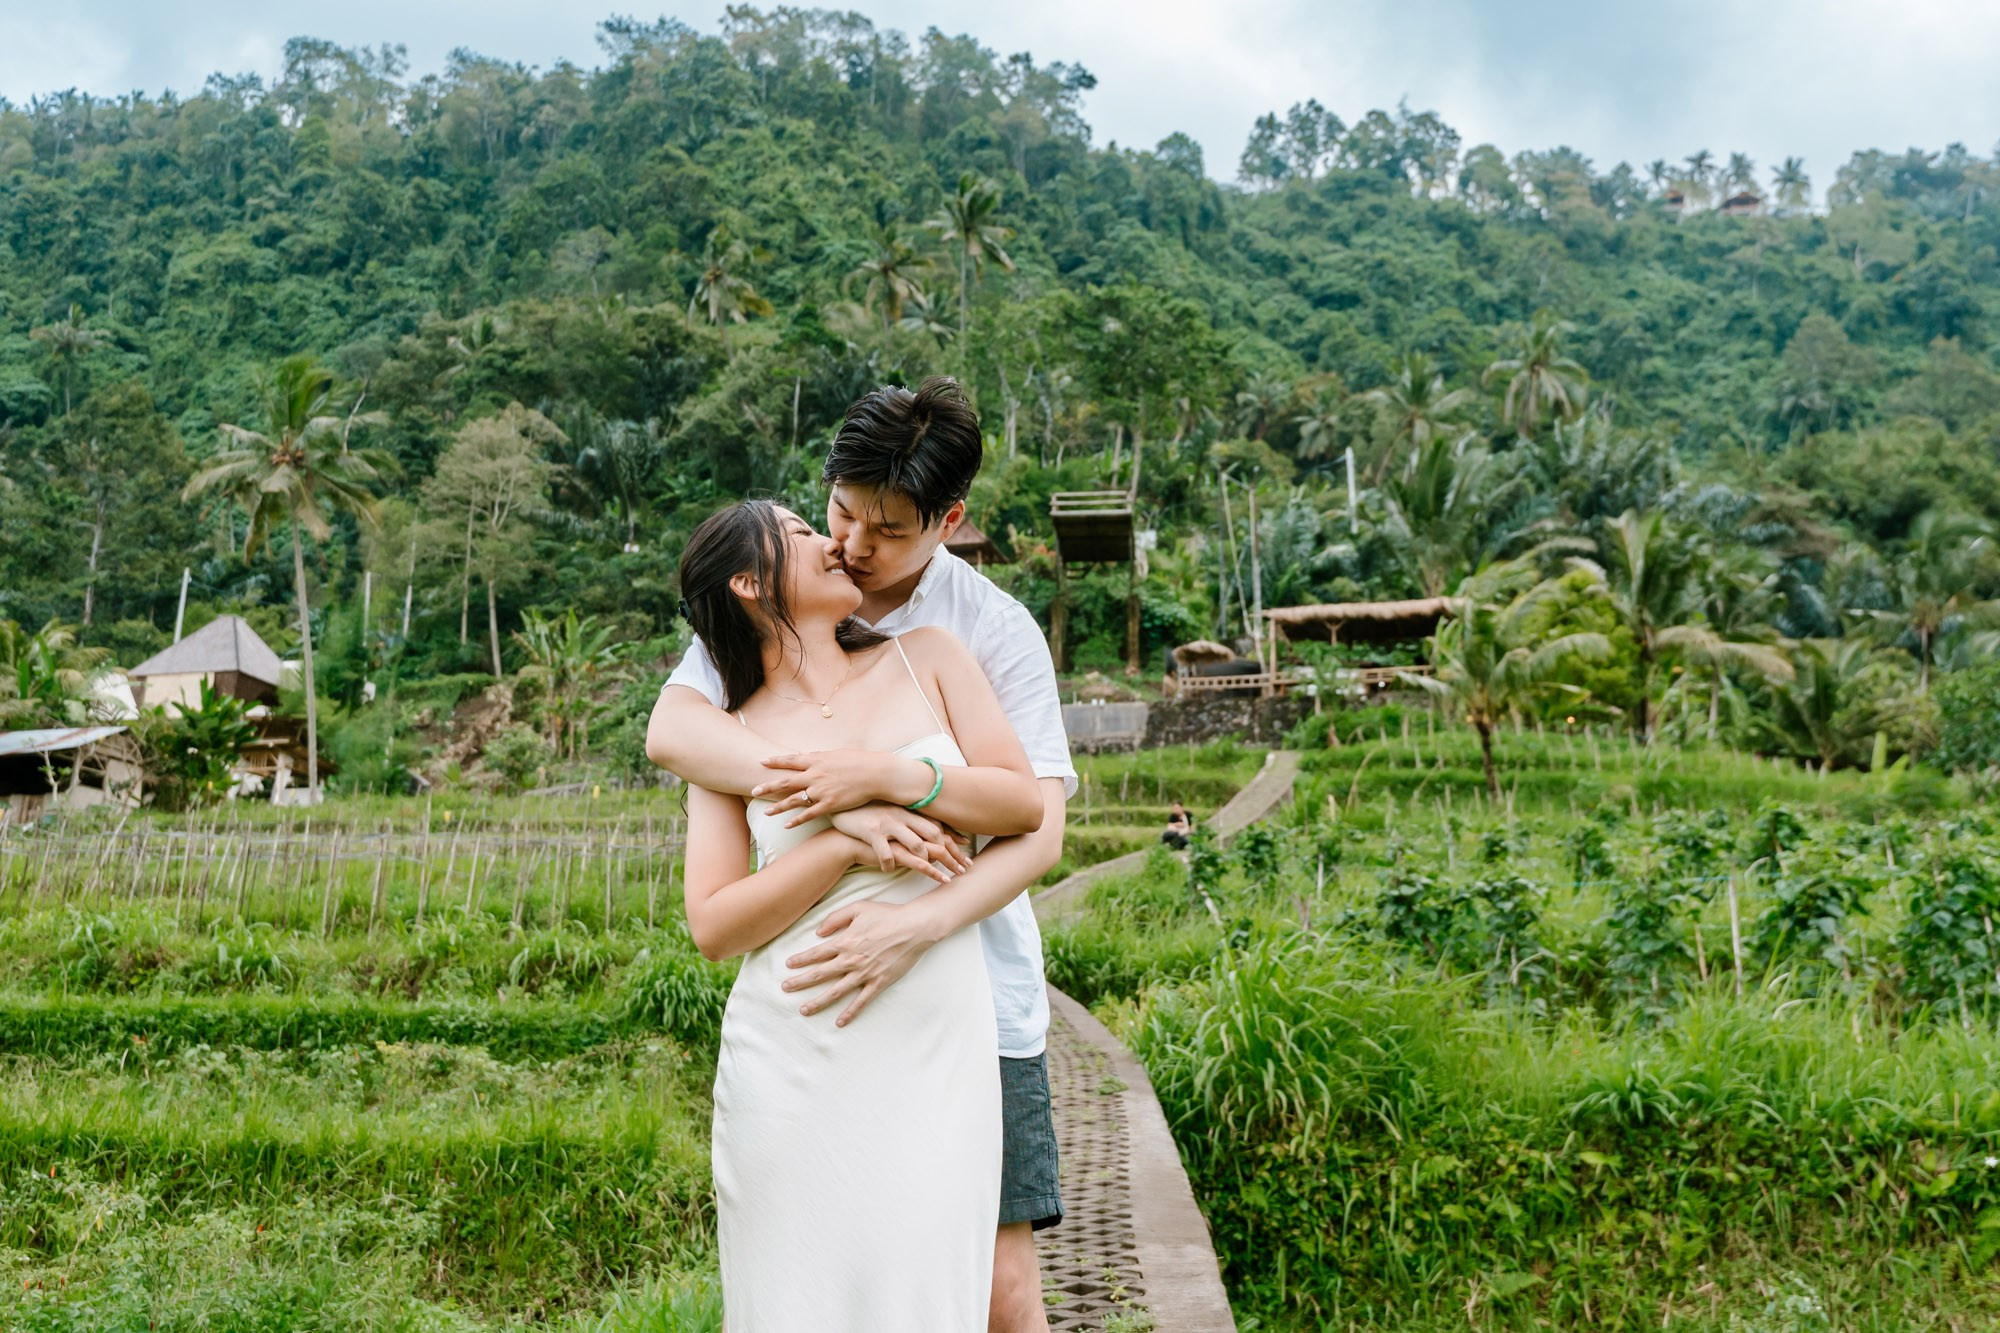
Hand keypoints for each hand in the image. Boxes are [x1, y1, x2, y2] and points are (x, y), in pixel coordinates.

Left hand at [754, 749, 931, 826]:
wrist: (877, 774)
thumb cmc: (861, 761)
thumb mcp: (838, 754)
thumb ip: (821, 756)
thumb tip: (809, 754)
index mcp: (818, 760)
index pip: (791, 760)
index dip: (775, 761)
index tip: (761, 762)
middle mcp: (816, 775)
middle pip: (786, 781)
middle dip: (768, 786)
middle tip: (753, 791)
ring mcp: (822, 791)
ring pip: (794, 800)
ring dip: (778, 807)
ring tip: (766, 812)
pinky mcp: (830, 804)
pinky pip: (809, 814)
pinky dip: (797, 820)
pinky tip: (786, 825)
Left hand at [782, 897, 945, 1026]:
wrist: (914, 927)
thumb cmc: (887, 915)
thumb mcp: (859, 908)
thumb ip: (836, 918)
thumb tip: (818, 932)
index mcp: (845, 941)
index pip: (817, 953)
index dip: (801, 960)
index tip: (788, 965)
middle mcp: (851, 960)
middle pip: (820, 974)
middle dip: (800, 982)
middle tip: (785, 988)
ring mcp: (864, 973)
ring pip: (836, 991)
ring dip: (818, 1002)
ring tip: (804, 1010)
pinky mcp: (879, 982)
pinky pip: (861, 1001)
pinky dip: (850, 1012)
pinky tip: (840, 1022)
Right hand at [830, 803, 972, 878]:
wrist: (838, 822)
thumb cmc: (863, 821)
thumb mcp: (887, 817)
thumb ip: (904, 825)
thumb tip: (920, 837)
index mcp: (906, 812)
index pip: (936, 824)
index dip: (952, 836)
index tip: (967, 846)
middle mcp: (901, 817)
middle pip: (934, 836)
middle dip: (952, 853)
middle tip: (966, 868)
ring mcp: (888, 826)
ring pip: (920, 846)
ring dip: (936, 865)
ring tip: (949, 878)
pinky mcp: (874, 836)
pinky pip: (892, 856)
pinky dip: (908, 867)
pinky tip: (921, 877)